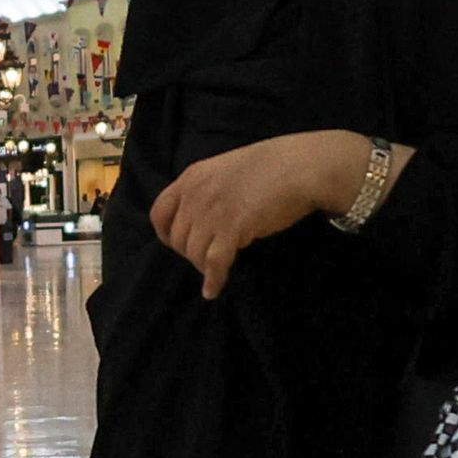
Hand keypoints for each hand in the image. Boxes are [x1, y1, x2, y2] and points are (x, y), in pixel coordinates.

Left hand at [150, 130, 369, 298]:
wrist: (299, 167)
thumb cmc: (270, 167)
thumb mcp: (225, 170)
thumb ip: (207, 190)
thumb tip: (200, 217)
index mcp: (191, 177)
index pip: (158, 213)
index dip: (166, 234)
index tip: (180, 244)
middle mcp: (195, 194)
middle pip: (177, 238)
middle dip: (189, 253)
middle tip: (208, 258)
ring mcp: (212, 212)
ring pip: (194, 253)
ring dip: (203, 267)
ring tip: (215, 271)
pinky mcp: (232, 229)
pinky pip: (213, 263)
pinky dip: (213, 280)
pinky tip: (214, 290)